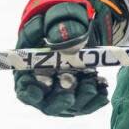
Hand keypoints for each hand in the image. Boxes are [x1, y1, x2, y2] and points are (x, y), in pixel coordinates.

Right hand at [13, 0, 126, 116]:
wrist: (71, 31)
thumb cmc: (52, 27)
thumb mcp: (48, 22)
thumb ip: (45, 27)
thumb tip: (51, 32)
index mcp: (29, 74)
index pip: (25, 92)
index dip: (30, 94)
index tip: (38, 91)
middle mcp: (45, 90)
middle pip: (50, 105)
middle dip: (62, 100)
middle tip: (73, 93)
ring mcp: (63, 95)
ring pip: (72, 106)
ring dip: (84, 97)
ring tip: (94, 82)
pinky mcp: (80, 97)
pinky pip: (88, 103)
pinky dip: (97, 98)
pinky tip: (103, 86)